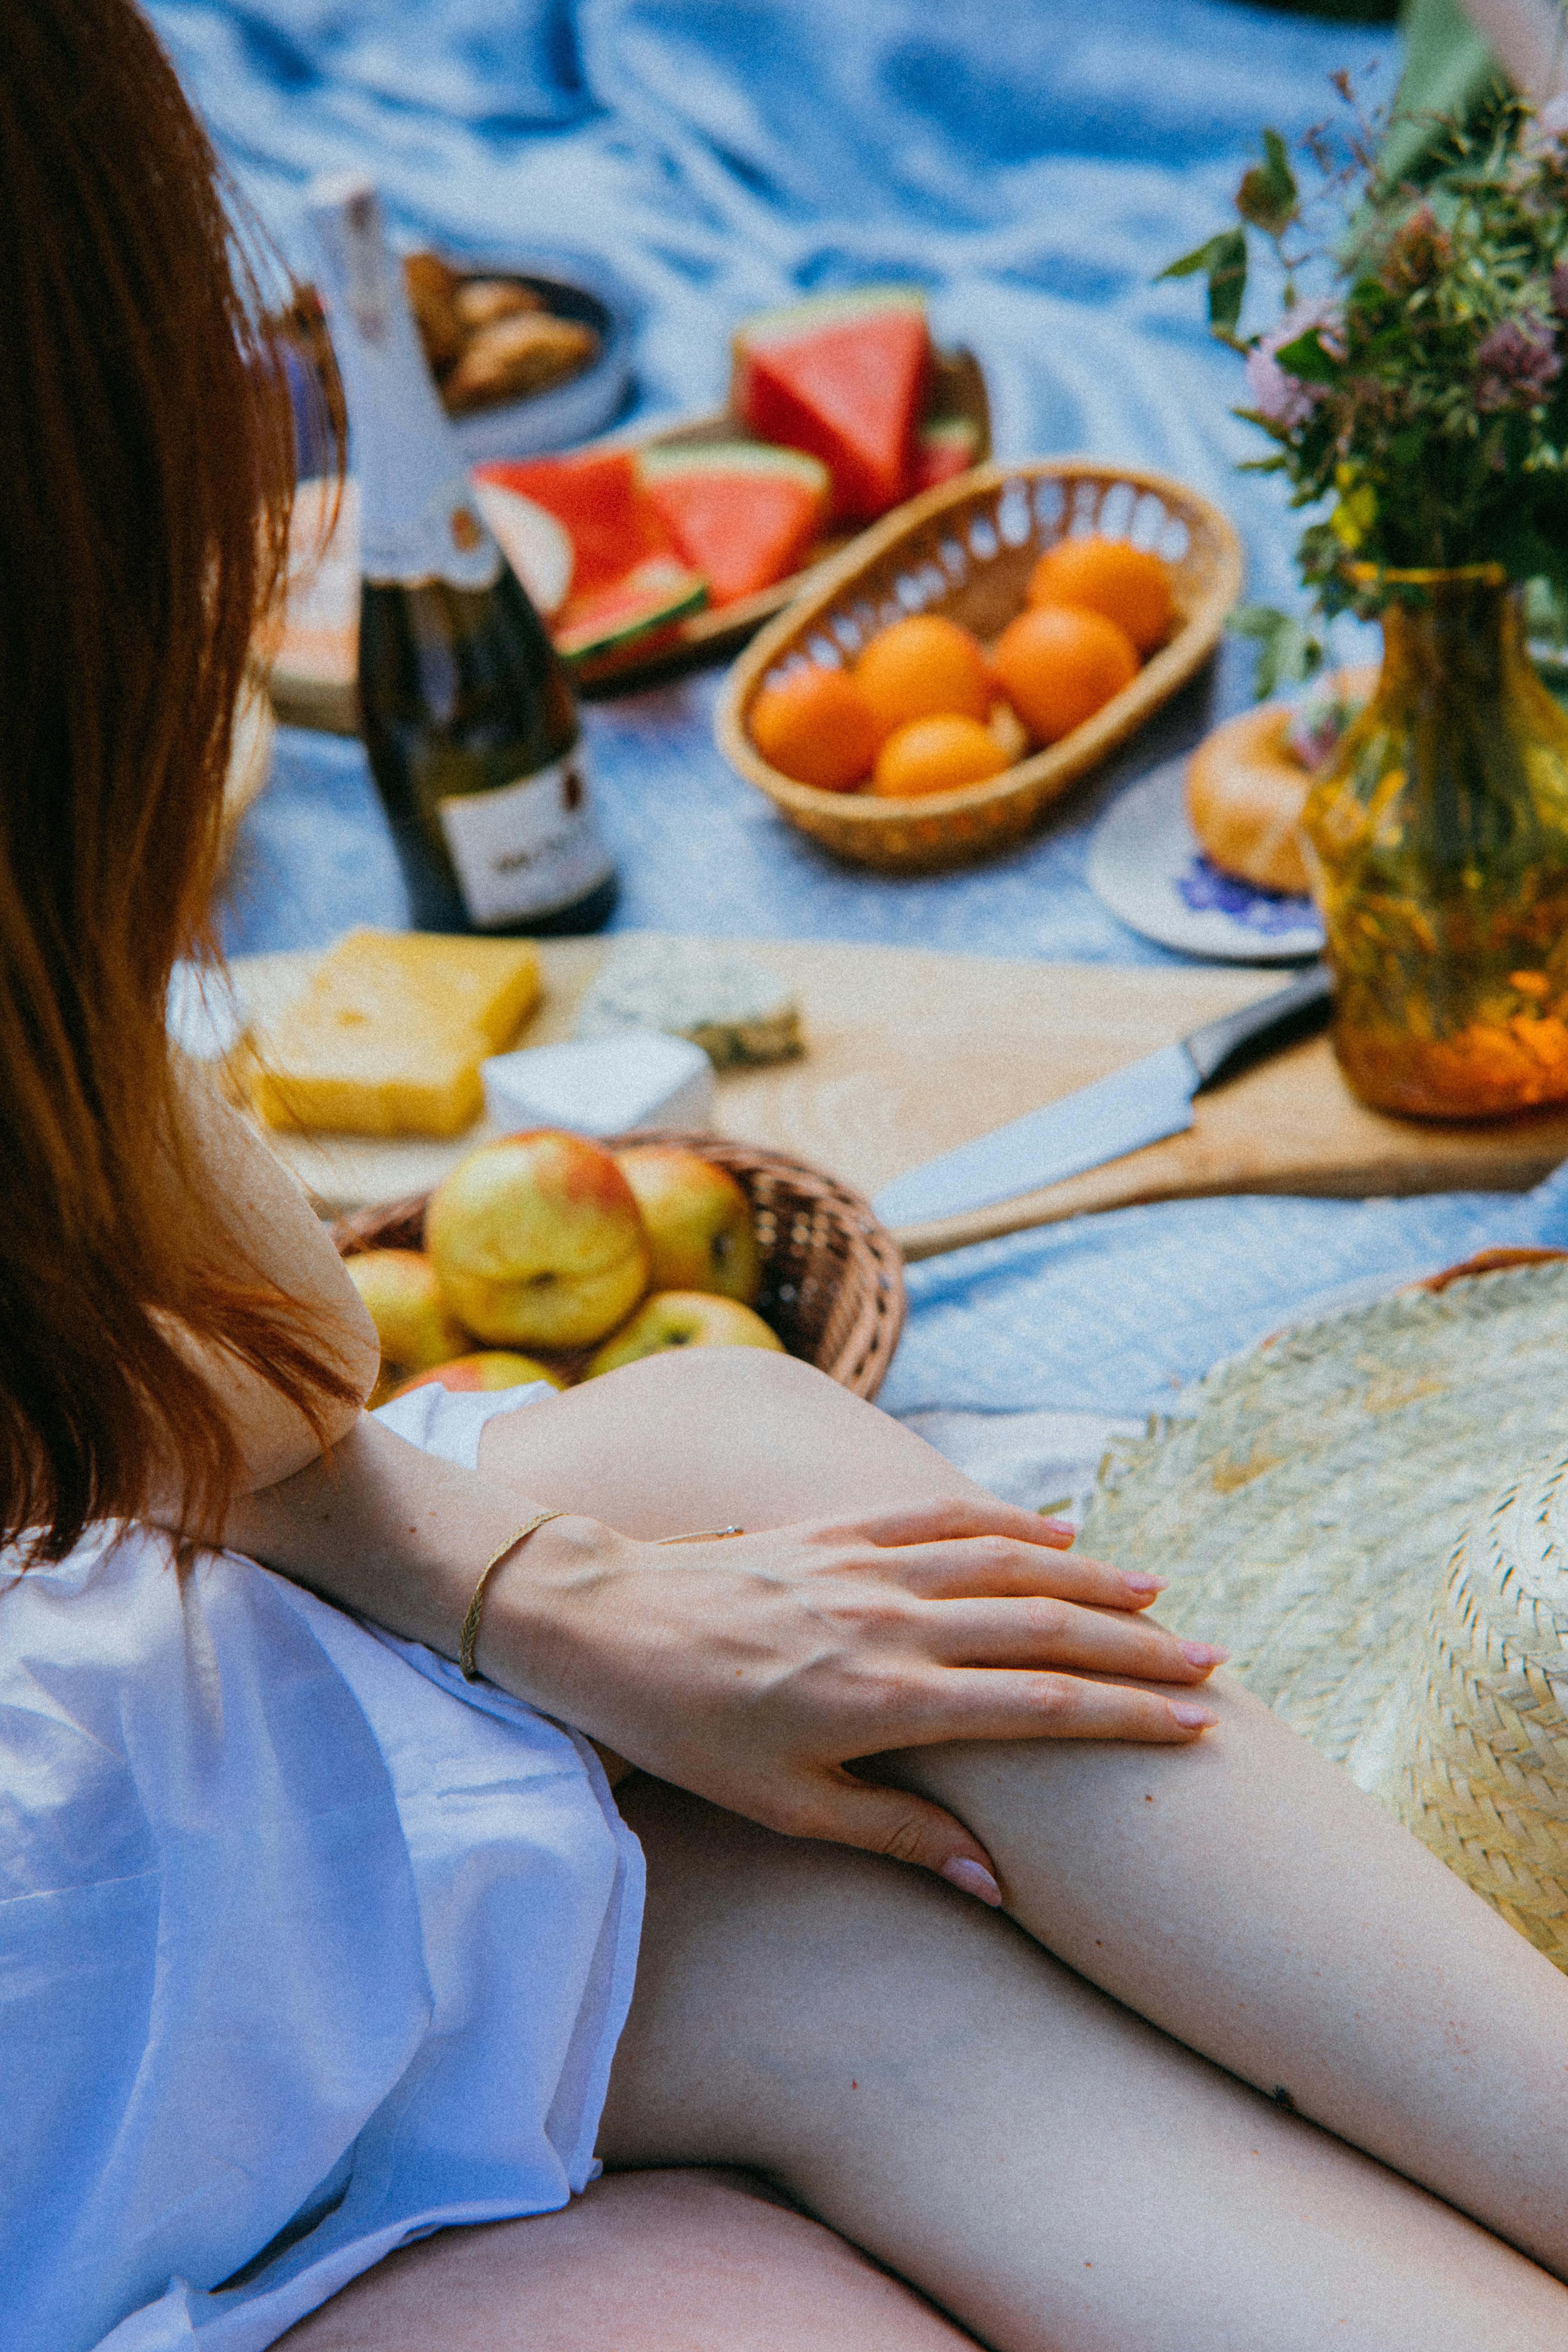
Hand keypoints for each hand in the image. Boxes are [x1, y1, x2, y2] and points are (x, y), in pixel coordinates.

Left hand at [478, 1494, 1224, 1904]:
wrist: (604, 1623)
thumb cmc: (687, 1729)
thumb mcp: (784, 1806)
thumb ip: (894, 1834)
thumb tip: (992, 1881)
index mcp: (888, 1701)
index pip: (1039, 1707)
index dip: (1124, 1716)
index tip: (1195, 1723)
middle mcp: (892, 1624)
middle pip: (1045, 1629)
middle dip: (1137, 1649)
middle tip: (1211, 1662)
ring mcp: (868, 1566)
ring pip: (1008, 1563)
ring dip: (1091, 1577)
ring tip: (1158, 1595)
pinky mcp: (839, 1528)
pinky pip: (943, 1515)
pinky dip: (1009, 1520)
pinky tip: (1057, 1530)